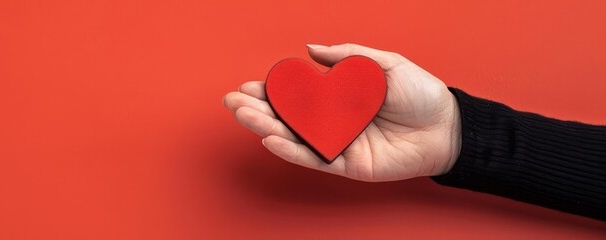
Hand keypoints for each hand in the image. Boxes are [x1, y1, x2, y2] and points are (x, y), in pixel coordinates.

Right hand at [223, 43, 460, 181]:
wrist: (447, 125)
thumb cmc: (420, 94)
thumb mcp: (382, 63)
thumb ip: (346, 56)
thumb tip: (309, 49)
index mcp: (337, 98)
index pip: (296, 94)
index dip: (271, 90)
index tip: (249, 85)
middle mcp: (332, 122)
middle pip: (286, 116)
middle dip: (257, 108)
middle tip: (232, 101)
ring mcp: (337, 144)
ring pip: (294, 137)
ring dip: (266, 126)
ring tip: (244, 116)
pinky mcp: (346, 165)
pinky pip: (314, 158)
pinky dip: (291, 150)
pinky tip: (271, 138)